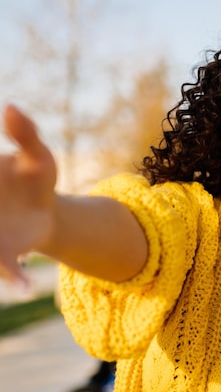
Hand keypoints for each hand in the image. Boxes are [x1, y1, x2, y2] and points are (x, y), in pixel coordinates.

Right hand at [0, 105, 56, 285]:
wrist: (45, 213)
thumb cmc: (36, 179)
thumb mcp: (38, 156)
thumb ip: (25, 133)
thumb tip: (11, 106)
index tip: (0, 182)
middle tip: (3, 209)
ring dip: (0, 261)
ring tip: (12, 268)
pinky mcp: (0, 254)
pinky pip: (4, 266)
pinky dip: (13, 276)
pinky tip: (27, 286)